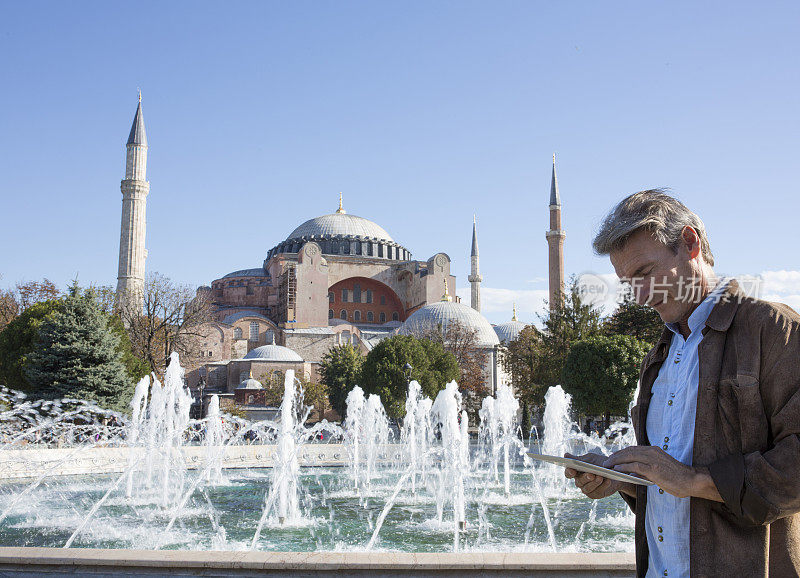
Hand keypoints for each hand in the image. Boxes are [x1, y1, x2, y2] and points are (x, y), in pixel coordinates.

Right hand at [564, 452, 633, 498]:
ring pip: (587, 488)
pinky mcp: (596, 494)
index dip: (569, 472)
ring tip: (600, 477)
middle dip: (585, 478)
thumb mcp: (590, 459)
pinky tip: (607, 481)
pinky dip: (603, 486)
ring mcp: (587, 489)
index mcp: (576, 471)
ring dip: (594, 483)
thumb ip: (579, 459)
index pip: (568, 473)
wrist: (615, 471)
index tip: (572, 470)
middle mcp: (580, 481)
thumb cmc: (599, 463)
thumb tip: (565, 455)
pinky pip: (597, 492)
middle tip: (591, 474)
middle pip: (578, 482)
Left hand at [602, 446, 719, 500]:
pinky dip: (624, 467)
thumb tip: (632, 473)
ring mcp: (653, 460)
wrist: (691, 480)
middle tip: (605, 462)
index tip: (611, 458)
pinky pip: (635, 466)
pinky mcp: (654, 469)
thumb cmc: (677, 477)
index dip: (620, 454)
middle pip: (628, 452)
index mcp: (653, 451)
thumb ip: (646, 469)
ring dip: (616, 461)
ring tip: (607, 466)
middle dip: (615, 456)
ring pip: (629, 457)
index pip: (632, 450)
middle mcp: (652, 452)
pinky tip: (617, 469)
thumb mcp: (659, 470)